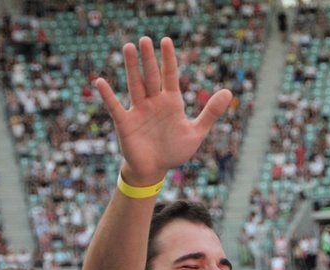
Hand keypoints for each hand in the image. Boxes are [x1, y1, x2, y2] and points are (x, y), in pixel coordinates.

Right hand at [96, 37, 232, 184]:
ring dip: (131, 67)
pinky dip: (108, 96)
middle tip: (145, 39)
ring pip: (134, 85)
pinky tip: (100, 82)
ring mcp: (138, 110)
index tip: (166, 40)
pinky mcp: (125, 123)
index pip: (169, 75)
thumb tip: (229, 91)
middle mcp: (153, 102)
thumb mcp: (196, 132)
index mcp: (171, 102)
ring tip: (128, 48)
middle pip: (150, 76)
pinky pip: (115, 107)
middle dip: (148, 58)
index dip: (168, 59)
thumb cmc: (174, 151)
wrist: (154, 170)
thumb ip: (211, 113)